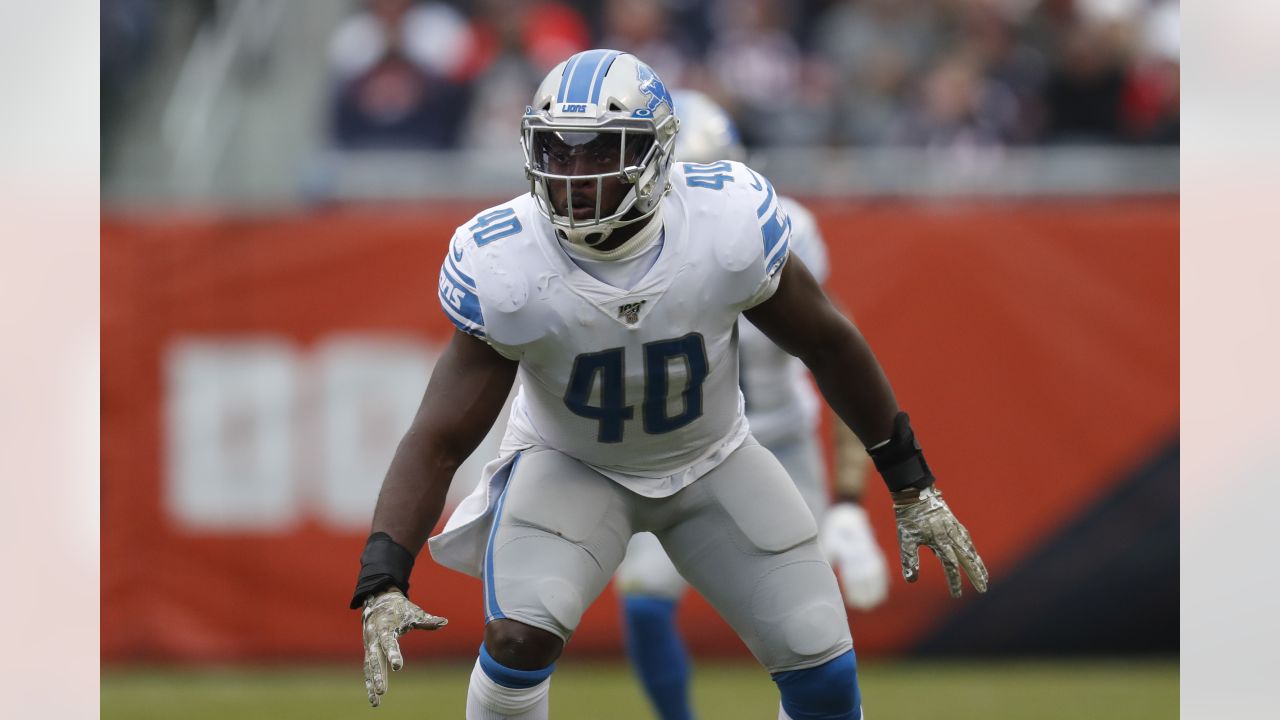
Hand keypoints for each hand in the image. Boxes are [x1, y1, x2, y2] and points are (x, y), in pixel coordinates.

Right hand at [362, 588, 447, 706]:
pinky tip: (374, 699)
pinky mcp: (369, 652)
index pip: (388, 642)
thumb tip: (444, 622)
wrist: (378, 601)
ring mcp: (370, 646)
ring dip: (372, 684)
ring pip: (370, 667)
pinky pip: (368, 669)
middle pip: (375, 659)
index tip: (397, 666)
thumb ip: (427, 620)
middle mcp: (374, 638)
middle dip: (379, 676)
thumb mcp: (413, 612)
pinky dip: (370, 683)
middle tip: (383, 691)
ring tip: (376, 702)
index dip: (393, 653)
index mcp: (384, 627)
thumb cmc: (400, 608)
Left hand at [819, 502, 888, 609]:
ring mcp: (870, 550)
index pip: (854, 573)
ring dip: (877, 588)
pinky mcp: (874, 551)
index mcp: (850, 549)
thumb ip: (830, 556)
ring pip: (876, 572)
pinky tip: (883, 591)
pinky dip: (883, 580)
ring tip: (874, 603)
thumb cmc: (834, 530)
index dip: (855, 589)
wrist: (848, 514)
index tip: (855, 602)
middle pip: (867, 575)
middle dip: (867, 592)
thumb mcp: (828, 541)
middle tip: (865, 607)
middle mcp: (862, 550)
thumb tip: (826, 571)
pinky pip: (881, 567)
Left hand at [892, 486, 987, 597]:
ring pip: (970, 550)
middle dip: (976, 575)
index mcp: (940, 541)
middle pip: (967, 559)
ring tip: (985, 577)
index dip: (954, 581)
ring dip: (978, 564)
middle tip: (983, 589)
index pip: (951, 565)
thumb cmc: (909, 517)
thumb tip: (911, 580)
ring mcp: (955, 529)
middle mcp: (951, 536)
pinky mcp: (955, 524)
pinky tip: (975, 556)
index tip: (956, 595)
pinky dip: (973, 551)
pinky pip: (968, 540)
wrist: (916, 493)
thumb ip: (909, 559)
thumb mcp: (906, 539)